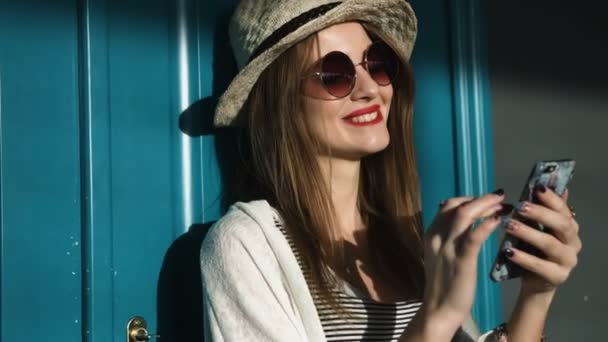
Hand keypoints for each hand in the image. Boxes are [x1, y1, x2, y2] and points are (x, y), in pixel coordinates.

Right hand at [418, 191, 505, 337]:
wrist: (439, 310)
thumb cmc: (443, 284)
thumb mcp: (440, 256)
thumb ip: (447, 238)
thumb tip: (460, 223)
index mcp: (432, 234)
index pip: (448, 205)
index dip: (468, 199)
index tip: (486, 201)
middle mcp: (438, 236)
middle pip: (457, 205)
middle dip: (480, 198)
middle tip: (500, 197)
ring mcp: (448, 247)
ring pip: (465, 214)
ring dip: (486, 205)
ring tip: (504, 204)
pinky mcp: (462, 260)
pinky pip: (474, 235)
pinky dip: (487, 224)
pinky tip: (499, 220)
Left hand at [502, 187, 581, 294]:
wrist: (535, 282)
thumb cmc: (535, 250)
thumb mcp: (537, 229)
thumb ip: (540, 211)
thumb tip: (541, 186)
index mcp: (569, 228)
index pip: (564, 210)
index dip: (552, 198)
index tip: (536, 188)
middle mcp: (573, 243)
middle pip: (561, 225)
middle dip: (540, 213)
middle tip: (519, 206)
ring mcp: (567, 261)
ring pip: (550, 244)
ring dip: (528, 233)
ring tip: (509, 225)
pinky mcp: (557, 277)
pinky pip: (540, 266)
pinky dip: (523, 257)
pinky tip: (508, 251)